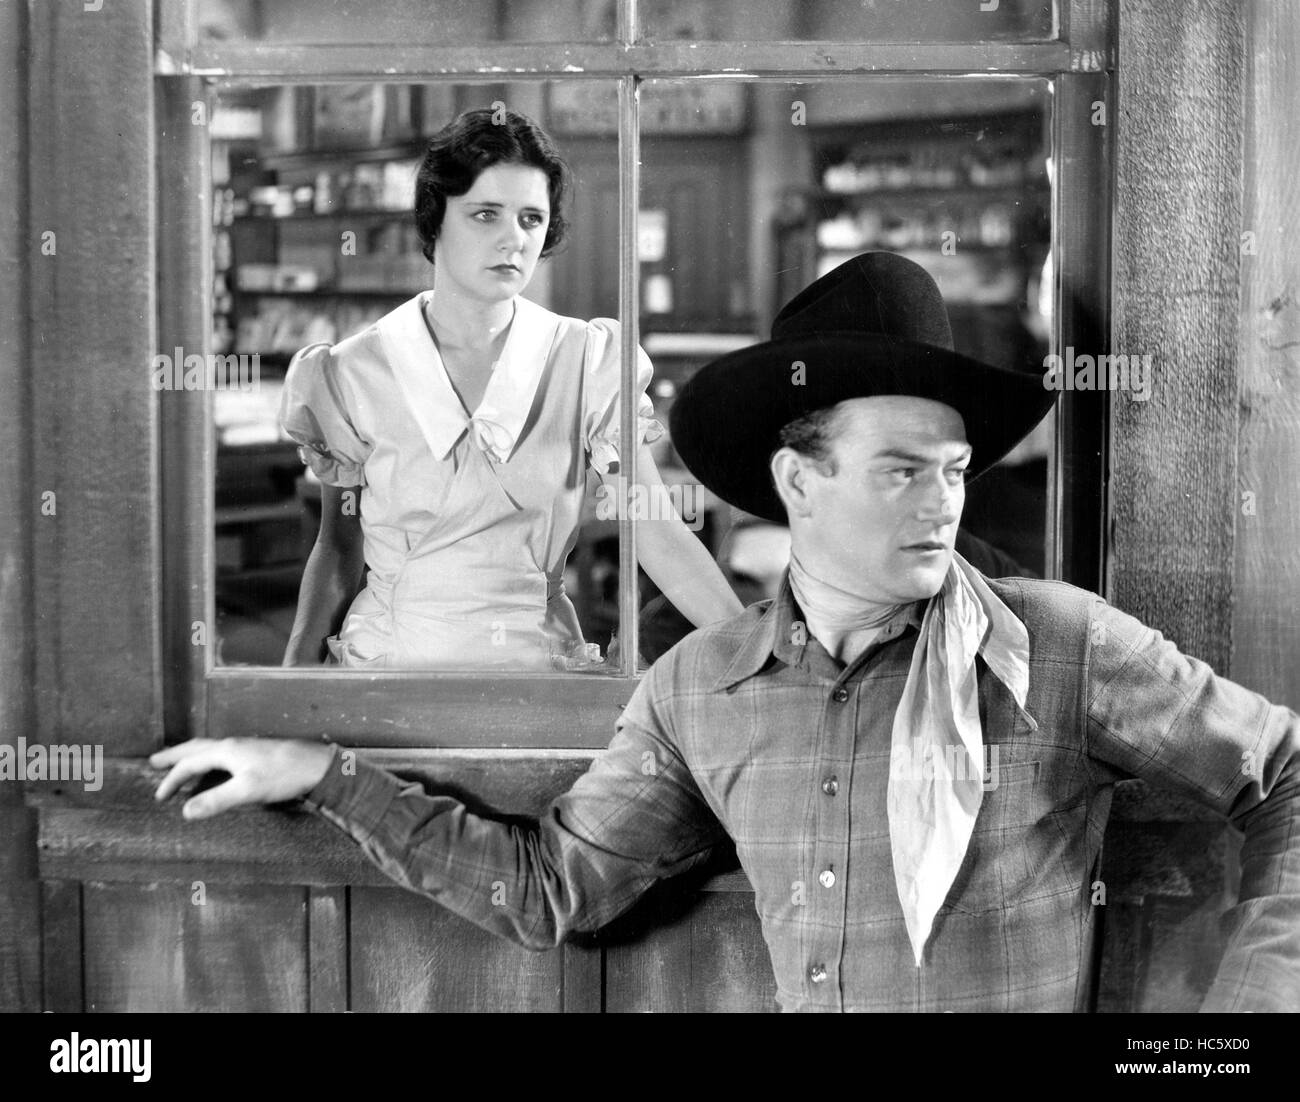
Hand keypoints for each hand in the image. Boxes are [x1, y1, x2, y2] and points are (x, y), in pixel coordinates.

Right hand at [150, 738, 336, 819]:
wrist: (318, 766)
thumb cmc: (284, 776)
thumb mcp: (247, 791)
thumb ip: (216, 800)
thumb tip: (185, 811)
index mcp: (227, 751)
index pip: (190, 763)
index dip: (172, 780)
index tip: (159, 797)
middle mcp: (234, 745)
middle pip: (197, 748)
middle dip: (175, 755)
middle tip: (155, 762)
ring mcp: (247, 748)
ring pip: (211, 749)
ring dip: (192, 756)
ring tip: (181, 764)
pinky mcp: (258, 754)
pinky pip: (224, 754)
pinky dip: (210, 760)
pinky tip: (217, 769)